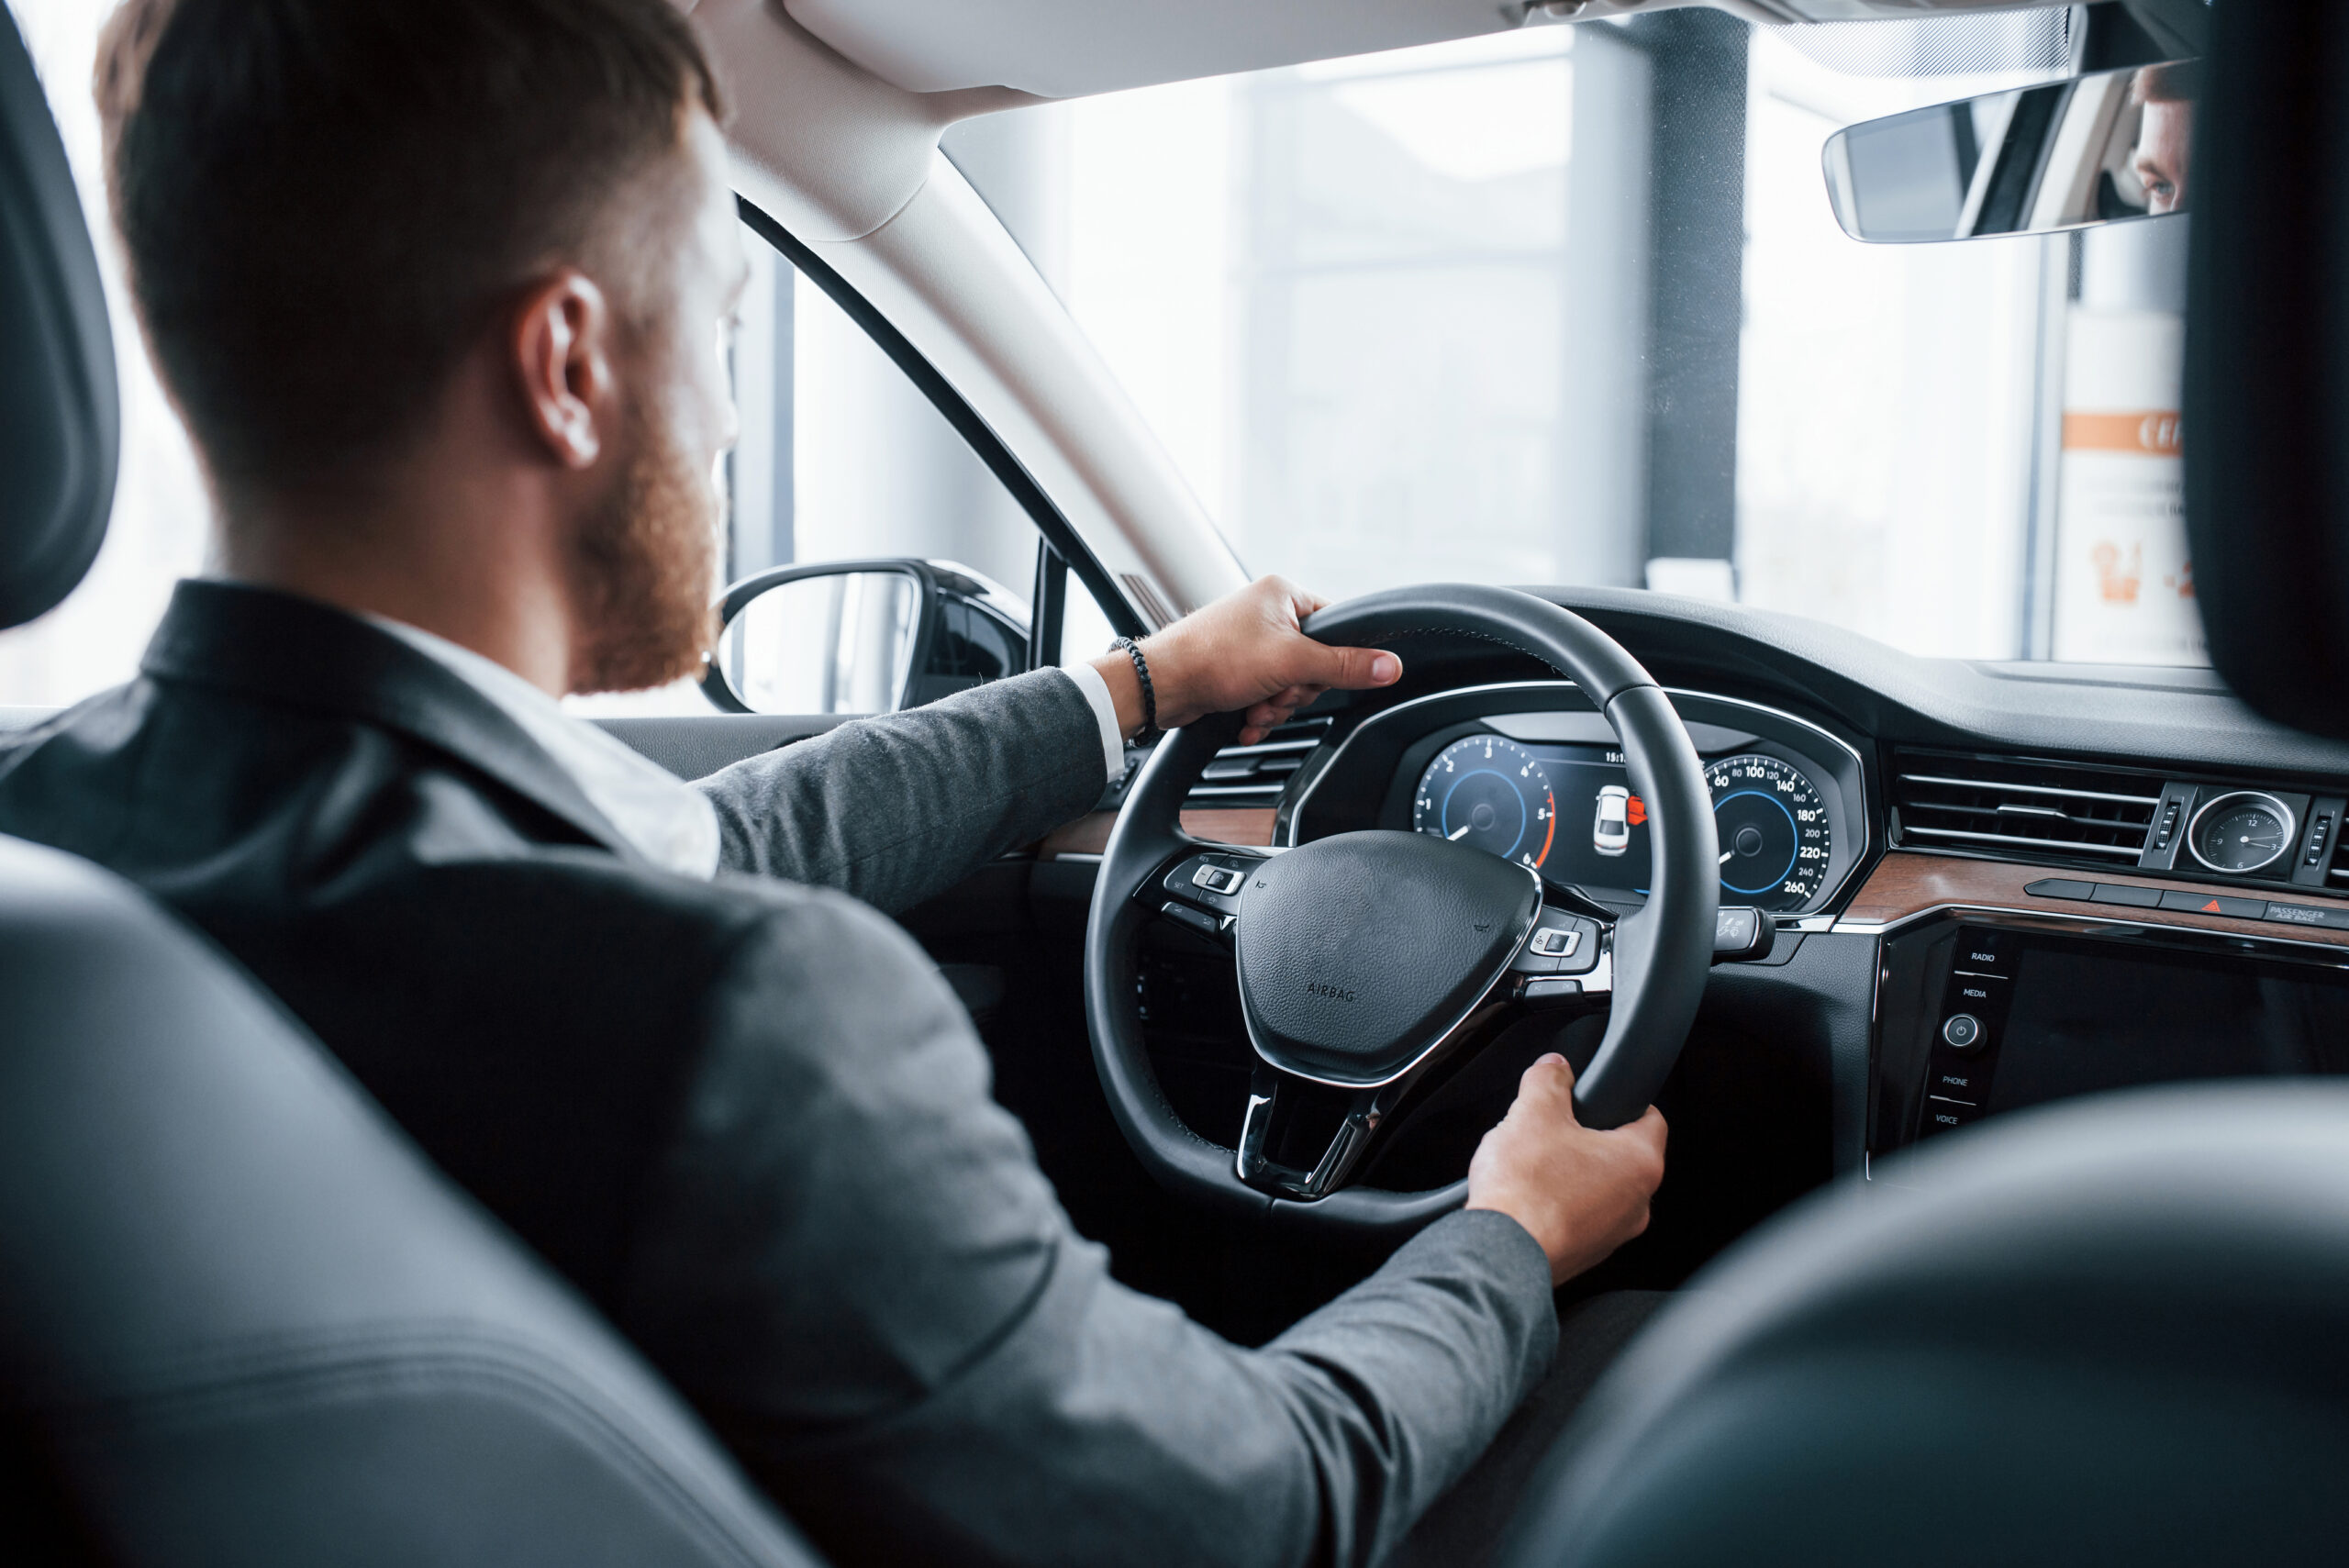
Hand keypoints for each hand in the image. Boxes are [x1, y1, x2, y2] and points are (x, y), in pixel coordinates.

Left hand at [1090, 576, 1401, 744]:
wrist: (1162, 686)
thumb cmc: (1213, 658)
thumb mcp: (1291, 663)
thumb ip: (1344, 666)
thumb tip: (1389, 666)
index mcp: (1283, 593)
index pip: (1335, 624)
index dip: (1331, 658)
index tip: (1314, 674)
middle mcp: (1266, 612)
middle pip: (1313, 662)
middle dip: (1295, 690)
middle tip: (1276, 691)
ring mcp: (1248, 641)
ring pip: (1289, 684)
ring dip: (1275, 706)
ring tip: (1255, 706)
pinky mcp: (1235, 668)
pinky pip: (1266, 694)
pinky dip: (1259, 712)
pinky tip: (1246, 718)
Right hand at [1466, 1054, 1666, 1285]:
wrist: (1501, 1254)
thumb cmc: (1525, 1191)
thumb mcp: (1533, 1113)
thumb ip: (1548, 1080)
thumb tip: (1554, 1067)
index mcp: (1639, 1162)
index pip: (1652, 1117)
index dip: (1626, 1099)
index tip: (1604, 1095)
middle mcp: (1637, 1203)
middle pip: (1622, 1155)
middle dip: (1589, 1138)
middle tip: (1555, 1128)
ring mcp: (1613, 1234)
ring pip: (1601, 1189)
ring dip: (1574, 1173)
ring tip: (1536, 1164)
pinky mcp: (1587, 1254)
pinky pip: (1581, 1218)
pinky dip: (1560, 1205)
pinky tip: (1529, 1197)